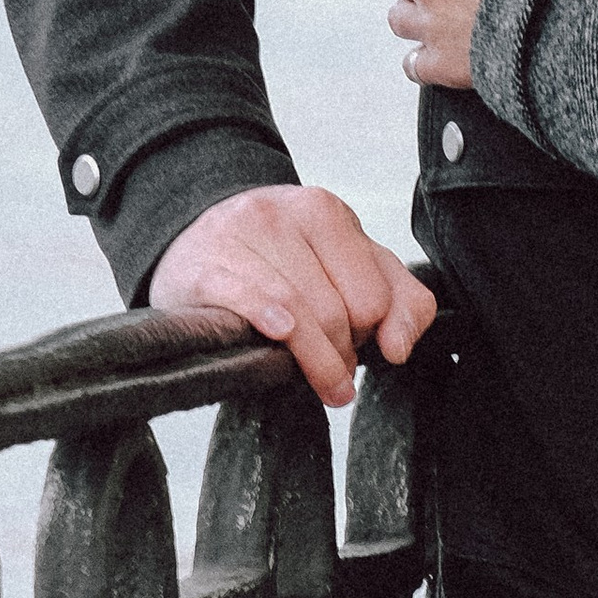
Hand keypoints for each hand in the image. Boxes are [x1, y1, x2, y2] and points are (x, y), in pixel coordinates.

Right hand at [147, 186, 434, 409]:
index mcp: (327, 213)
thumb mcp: (347, 265)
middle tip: (336, 374)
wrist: (197, 237)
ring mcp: (244, 236)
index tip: (357, 348)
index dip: (371, 334)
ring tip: (324, 385)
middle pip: (337, 310)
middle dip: (343, 355)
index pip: (374, 296)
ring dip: (316, 362)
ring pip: (298, 312)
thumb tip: (400, 349)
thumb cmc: (281, 259)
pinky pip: (248, 298)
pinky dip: (270, 322)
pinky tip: (280, 339)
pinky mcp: (206, 267)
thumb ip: (398, 300)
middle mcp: (286, 214)